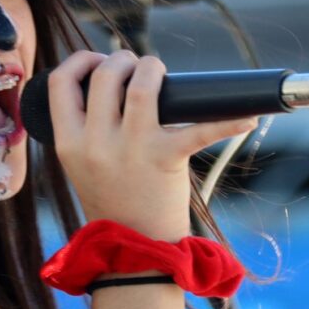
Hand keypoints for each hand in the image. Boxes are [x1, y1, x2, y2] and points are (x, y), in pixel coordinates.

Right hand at [46, 50, 256, 240]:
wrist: (136, 249)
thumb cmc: (114, 198)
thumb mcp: (82, 163)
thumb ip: (88, 126)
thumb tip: (113, 77)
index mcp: (68, 142)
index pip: (61, 82)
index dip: (80, 61)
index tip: (98, 61)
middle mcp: (96, 143)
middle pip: (105, 76)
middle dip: (123, 59)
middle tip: (136, 67)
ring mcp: (131, 150)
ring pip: (142, 86)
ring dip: (153, 69)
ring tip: (159, 73)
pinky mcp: (166, 159)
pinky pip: (199, 131)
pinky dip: (228, 121)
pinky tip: (247, 117)